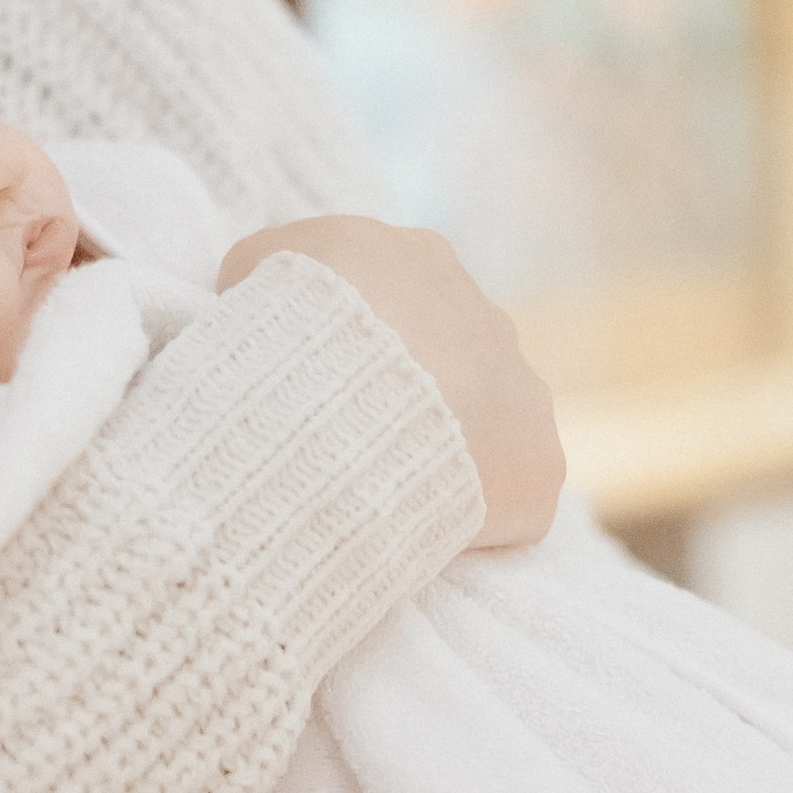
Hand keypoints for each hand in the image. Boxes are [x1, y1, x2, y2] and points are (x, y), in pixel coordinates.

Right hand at [218, 214, 563, 548]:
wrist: (352, 392)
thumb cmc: (300, 322)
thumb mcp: (260, 267)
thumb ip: (267, 268)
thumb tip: (252, 289)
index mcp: (422, 261)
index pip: (395, 299)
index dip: (355, 344)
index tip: (322, 384)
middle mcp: (487, 317)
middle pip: (448, 360)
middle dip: (407, 397)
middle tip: (350, 438)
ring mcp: (524, 391)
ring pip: (488, 426)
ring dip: (447, 451)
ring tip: (385, 486)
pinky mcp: (539, 464)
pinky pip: (508, 497)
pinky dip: (471, 515)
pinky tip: (424, 530)